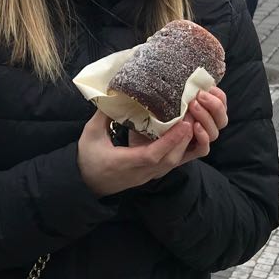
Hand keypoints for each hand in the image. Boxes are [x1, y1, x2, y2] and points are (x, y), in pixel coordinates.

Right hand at [77, 88, 227, 197]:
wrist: (86, 184)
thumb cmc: (87, 158)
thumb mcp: (91, 134)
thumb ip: (103, 114)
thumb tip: (114, 94)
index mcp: (124, 162)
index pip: (152, 155)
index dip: (169, 141)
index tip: (183, 124)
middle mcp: (139, 173)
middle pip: (169, 161)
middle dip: (183, 140)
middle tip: (193, 117)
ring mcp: (145, 176)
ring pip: (171, 164)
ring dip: (183, 145)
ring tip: (190, 123)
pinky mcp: (148, 175)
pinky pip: (168, 165)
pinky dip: (177, 150)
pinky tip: (181, 135)